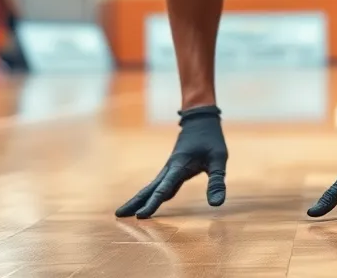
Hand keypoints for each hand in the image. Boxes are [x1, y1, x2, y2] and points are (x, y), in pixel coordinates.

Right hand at [116, 105, 227, 219]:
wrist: (200, 120)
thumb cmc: (211, 139)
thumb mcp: (218, 160)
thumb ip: (217, 182)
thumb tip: (216, 205)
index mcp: (179, 166)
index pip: (164, 188)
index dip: (152, 203)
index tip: (140, 216)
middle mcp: (170, 168)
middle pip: (150, 188)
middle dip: (135, 202)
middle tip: (118, 215)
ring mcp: (169, 169)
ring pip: (151, 186)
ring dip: (139, 198)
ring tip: (124, 212)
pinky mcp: (172, 169)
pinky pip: (159, 184)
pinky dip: (151, 194)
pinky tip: (147, 202)